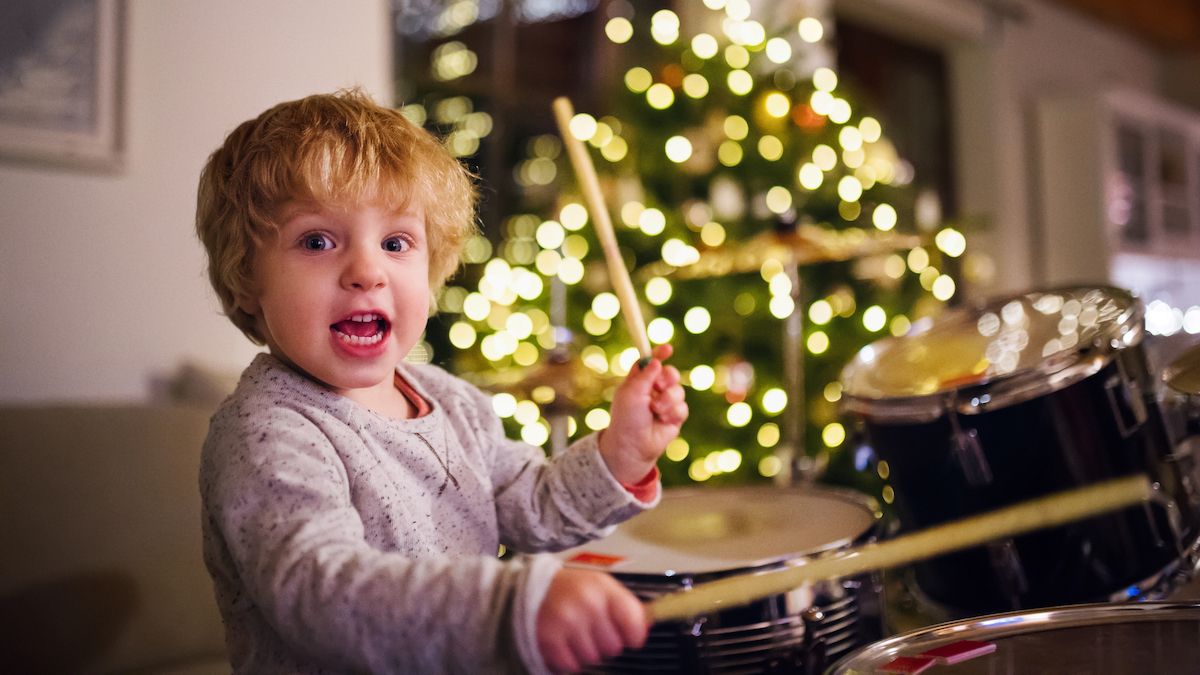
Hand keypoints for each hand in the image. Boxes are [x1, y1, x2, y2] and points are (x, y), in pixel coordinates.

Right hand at [536, 568, 648, 673]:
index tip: (629, 636)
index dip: (634, 635)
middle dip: (605, 643)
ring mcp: (567, 621)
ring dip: (586, 652)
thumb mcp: (603, 588)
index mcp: (604, 588)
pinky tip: (565, 643)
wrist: (536, 588)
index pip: (633, 621)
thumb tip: (648, 626)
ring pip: (593, 658)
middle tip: (592, 630)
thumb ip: (627, 606)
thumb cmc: (574, 590)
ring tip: (577, 635)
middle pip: (614, 646)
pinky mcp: (550, 638)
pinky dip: (569, 660)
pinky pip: (572, 665)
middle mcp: (587, 603)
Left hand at [600, 344, 687, 484]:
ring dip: (668, 399)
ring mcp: (665, 403)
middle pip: (670, 373)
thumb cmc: (627, 418)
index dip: (659, 354)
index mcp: (638, 381)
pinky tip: (663, 420)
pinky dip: (673, 412)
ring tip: (656, 410)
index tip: (668, 349)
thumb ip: (645, 375)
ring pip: (679, 390)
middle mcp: (652, 390)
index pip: (650, 362)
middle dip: (668, 377)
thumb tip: (656, 361)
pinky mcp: (675, 416)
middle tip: (659, 385)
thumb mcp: (632, 393)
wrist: (634, 445)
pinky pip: (683, 407)